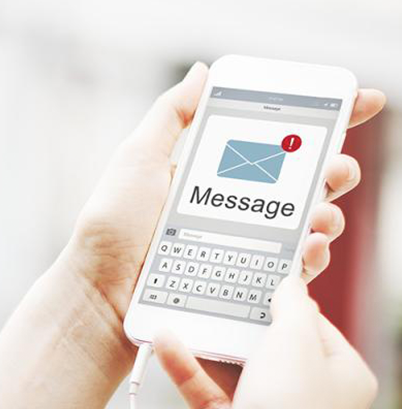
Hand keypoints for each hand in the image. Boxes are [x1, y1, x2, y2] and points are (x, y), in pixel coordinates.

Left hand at [70, 62, 384, 328]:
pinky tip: (312, 247)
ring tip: (325, 213)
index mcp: (210, 174)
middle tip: (339, 167)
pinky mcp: (239, 281)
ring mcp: (237, 245)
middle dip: (329, 171)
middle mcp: (229, 207)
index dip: (310, 125)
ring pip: (298, 227)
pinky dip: (308, 257)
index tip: (351, 106)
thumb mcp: (139, 158)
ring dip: (326, 215)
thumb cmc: (114, 226)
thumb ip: (171, 115)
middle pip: (293, 186)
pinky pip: (285, 268)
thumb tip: (202, 72)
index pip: (268, 143)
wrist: (102, 292)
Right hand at [154, 277, 377, 408]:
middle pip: (269, 347)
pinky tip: (167, 346)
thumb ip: (293, 305)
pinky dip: (189, 371)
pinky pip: (211, 394)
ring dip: (207, 345)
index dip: (286, 302)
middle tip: (216, 297)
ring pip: (236, 371)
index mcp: (340, 376)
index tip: (260, 283)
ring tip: (183, 316)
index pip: (312, 326)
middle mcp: (309, 399)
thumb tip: (291, 284)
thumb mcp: (295, 341)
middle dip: (238, 324)